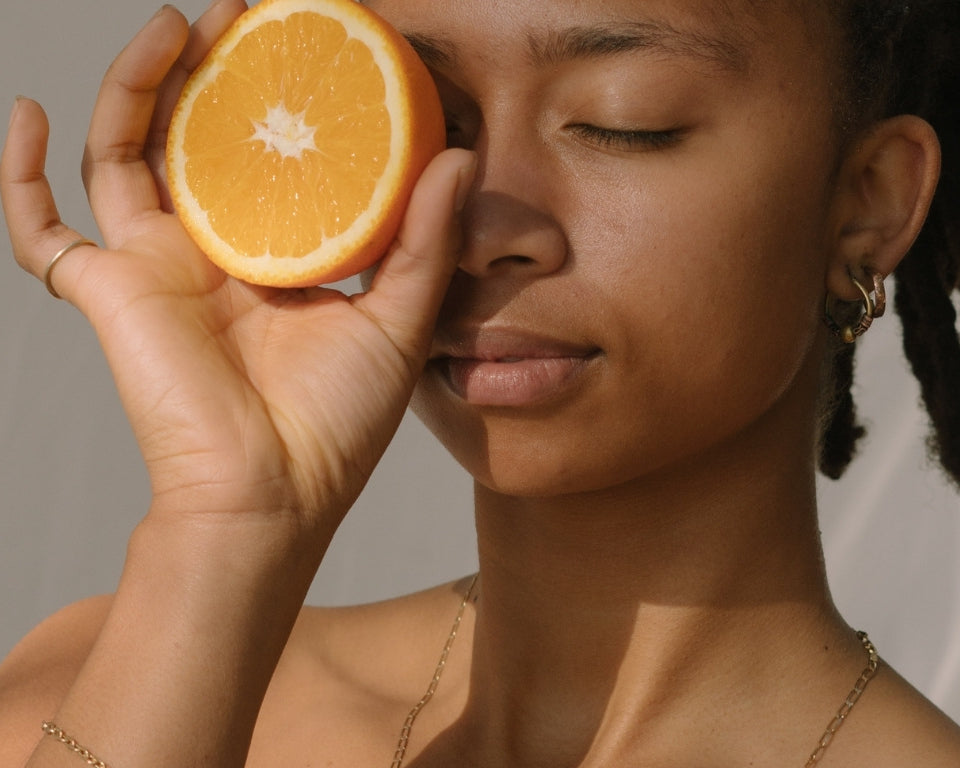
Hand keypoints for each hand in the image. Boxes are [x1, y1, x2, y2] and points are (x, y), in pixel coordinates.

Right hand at [1, 4, 474, 541]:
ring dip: (136, 87)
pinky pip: (40, 230)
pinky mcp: (109, 292)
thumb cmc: (335, 425)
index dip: (284, 104)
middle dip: (211, 72)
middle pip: (197, 140)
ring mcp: (155, 268)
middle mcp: (215, 254)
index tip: (308, 46)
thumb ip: (425, 240)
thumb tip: (459, 153)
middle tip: (241, 13)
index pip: (275, 160)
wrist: (272, 496)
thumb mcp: (397, 321)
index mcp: (280, 257)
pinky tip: (27, 113)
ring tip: (172, 26)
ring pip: (125, 156)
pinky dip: (18, 176)